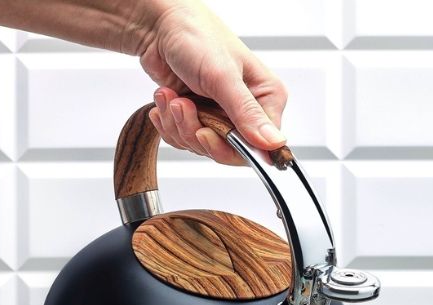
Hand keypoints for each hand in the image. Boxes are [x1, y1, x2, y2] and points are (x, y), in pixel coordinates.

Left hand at [137, 1, 287, 164]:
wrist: (158, 25)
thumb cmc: (195, 35)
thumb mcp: (222, 76)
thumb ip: (247, 113)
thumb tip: (273, 143)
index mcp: (266, 98)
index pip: (259, 146)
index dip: (230, 147)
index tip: (206, 133)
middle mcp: (247, 111)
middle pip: (228, 151)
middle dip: (197, 132)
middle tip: (184, 106)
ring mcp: (222, 116)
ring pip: (203, 147)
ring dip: (179, 124)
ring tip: (172, 97)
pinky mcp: (201, 118)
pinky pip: (186, 140)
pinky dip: (170, 123)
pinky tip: (167, 101)